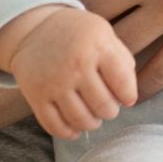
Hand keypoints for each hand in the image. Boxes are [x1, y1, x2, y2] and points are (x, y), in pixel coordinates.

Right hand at [0, 6, 138, 140]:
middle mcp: (76, 65)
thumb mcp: (103, 33)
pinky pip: (56, 127)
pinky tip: (75, 126)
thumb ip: (121, 60)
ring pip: (81, 120)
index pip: (123, 83)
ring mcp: (54, 83)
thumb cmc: (76, 33)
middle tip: (108, 107)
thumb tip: (129, 94)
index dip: (128, 96)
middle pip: (103, 106)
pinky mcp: (36, 97)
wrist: (33, 29)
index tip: (127, 98)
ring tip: (94, 116)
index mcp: (97, 46)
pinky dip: (70, 132)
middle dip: (110, 111)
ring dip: (92, 123)